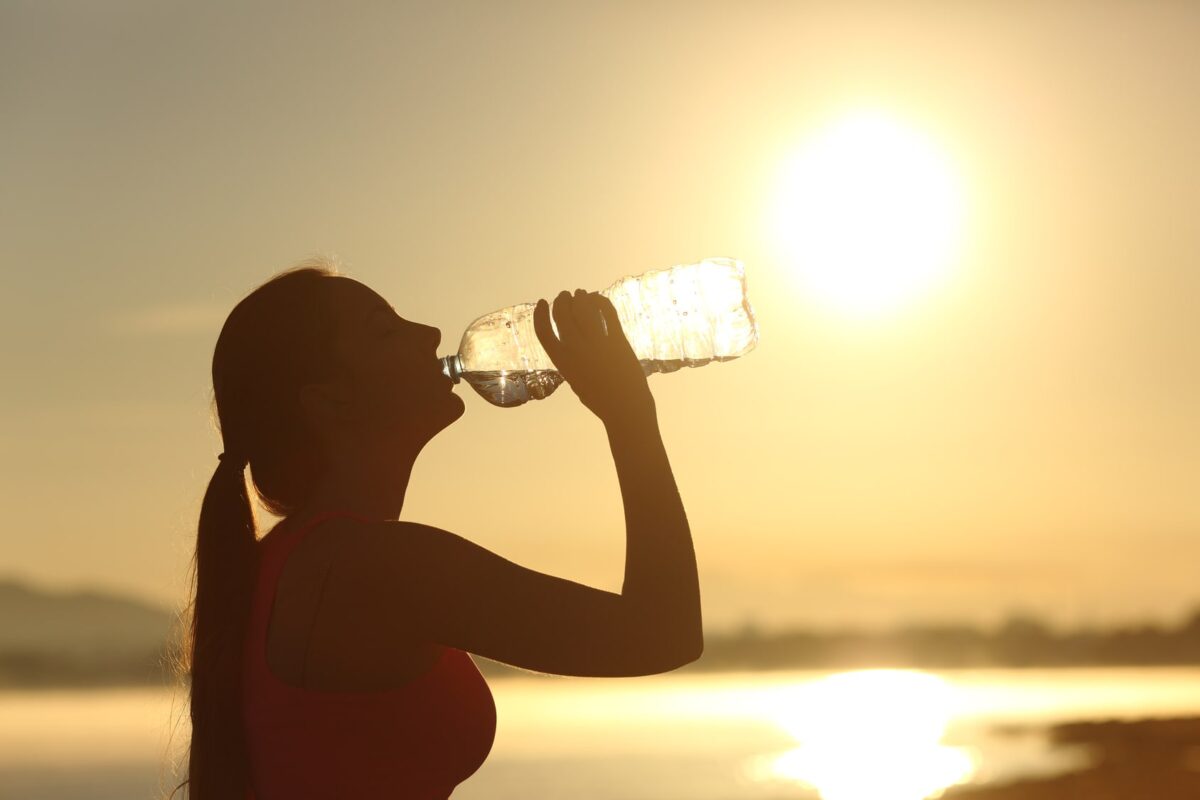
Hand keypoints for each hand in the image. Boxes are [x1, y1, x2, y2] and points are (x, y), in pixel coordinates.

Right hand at [533, 290, 655, 426]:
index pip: (543, 331)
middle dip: (562, 300)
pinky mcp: (617, 340)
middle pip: (563, 313)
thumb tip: (567, 342)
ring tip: (581, 294)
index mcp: (562, 362)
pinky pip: (607, 312)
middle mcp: (576, 350)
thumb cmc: (599, 399)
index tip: (543, 302)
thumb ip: (569, 361)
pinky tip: (597, 299)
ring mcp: (597, 344)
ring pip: (583, 308)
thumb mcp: (575, 380)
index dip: (540, 314)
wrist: (625, 408)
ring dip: (580, 297)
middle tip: (565, 295)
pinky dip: (600, 301)